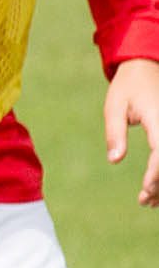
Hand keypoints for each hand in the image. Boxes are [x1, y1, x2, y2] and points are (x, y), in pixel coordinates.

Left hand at [105, 59, 158, 207]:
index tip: (146, 189)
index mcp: (158, 117)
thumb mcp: (114, 107)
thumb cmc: (127, 86)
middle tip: (144, 201)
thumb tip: (114, 160)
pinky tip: (155, 187)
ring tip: (149, 201)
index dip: (156, 173)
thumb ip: (114, 134)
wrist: (145, 66)